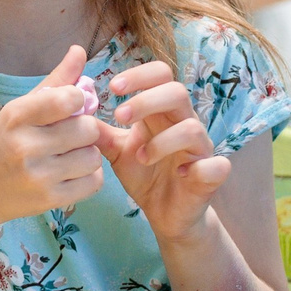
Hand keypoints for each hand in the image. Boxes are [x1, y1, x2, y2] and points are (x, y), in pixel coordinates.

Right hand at [0, 46, 105, 225]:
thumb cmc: (4, 141)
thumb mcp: (21, 108)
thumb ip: (55, 80)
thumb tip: (79, 50)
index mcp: (17, 116)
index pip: (67, 99)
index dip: (78, 100)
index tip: (70, 106)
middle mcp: (26, 146)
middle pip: (87, 129)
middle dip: (85, 129)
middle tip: (71, 135)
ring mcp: (38, 175)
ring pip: (93, 156)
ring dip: (88, 154)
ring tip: (70, 155)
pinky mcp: (50, 199)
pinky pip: (94, 182)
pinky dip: (90, 176)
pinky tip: (72, 172)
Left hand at [96, 60, 228, 244]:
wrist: (166, 214)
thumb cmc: (145, 174)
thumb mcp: (117, 151)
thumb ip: (100, 132)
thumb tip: (73, 113)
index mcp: (161, 112)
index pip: (160, 76)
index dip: (139, 76)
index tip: (112, 87)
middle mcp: (184, 123)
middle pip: (177, 92)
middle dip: (146, 101)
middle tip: (119, 116)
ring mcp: (200, 149)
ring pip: (192, 128)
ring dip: (162, 141)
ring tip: (140, 156)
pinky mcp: (210, 175)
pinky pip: (217, 165)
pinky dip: (198, 168)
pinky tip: (179, 175)